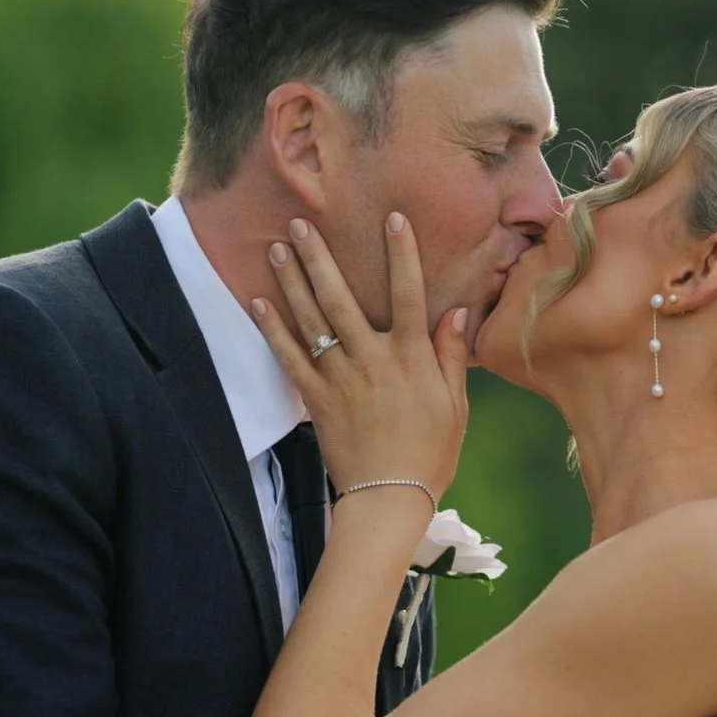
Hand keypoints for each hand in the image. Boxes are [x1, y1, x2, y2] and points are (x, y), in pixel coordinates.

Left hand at [251, 213, 468, 498]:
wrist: (388, 497)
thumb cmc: (429, 453)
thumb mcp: (455, 405)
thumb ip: (452, 355)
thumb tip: (458, 312)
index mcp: (411, 358)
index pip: (407, 293)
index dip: (401, 254)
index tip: (392, 218)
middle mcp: (372, 361)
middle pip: (342, 298)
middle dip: (320, 257)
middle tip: (301, 223)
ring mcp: (340, 379)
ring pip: (312, 321)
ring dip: (292, 282)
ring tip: (276, 248)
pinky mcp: (316, 400)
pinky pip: (290, 359)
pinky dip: (273, 330)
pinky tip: (258, 303)